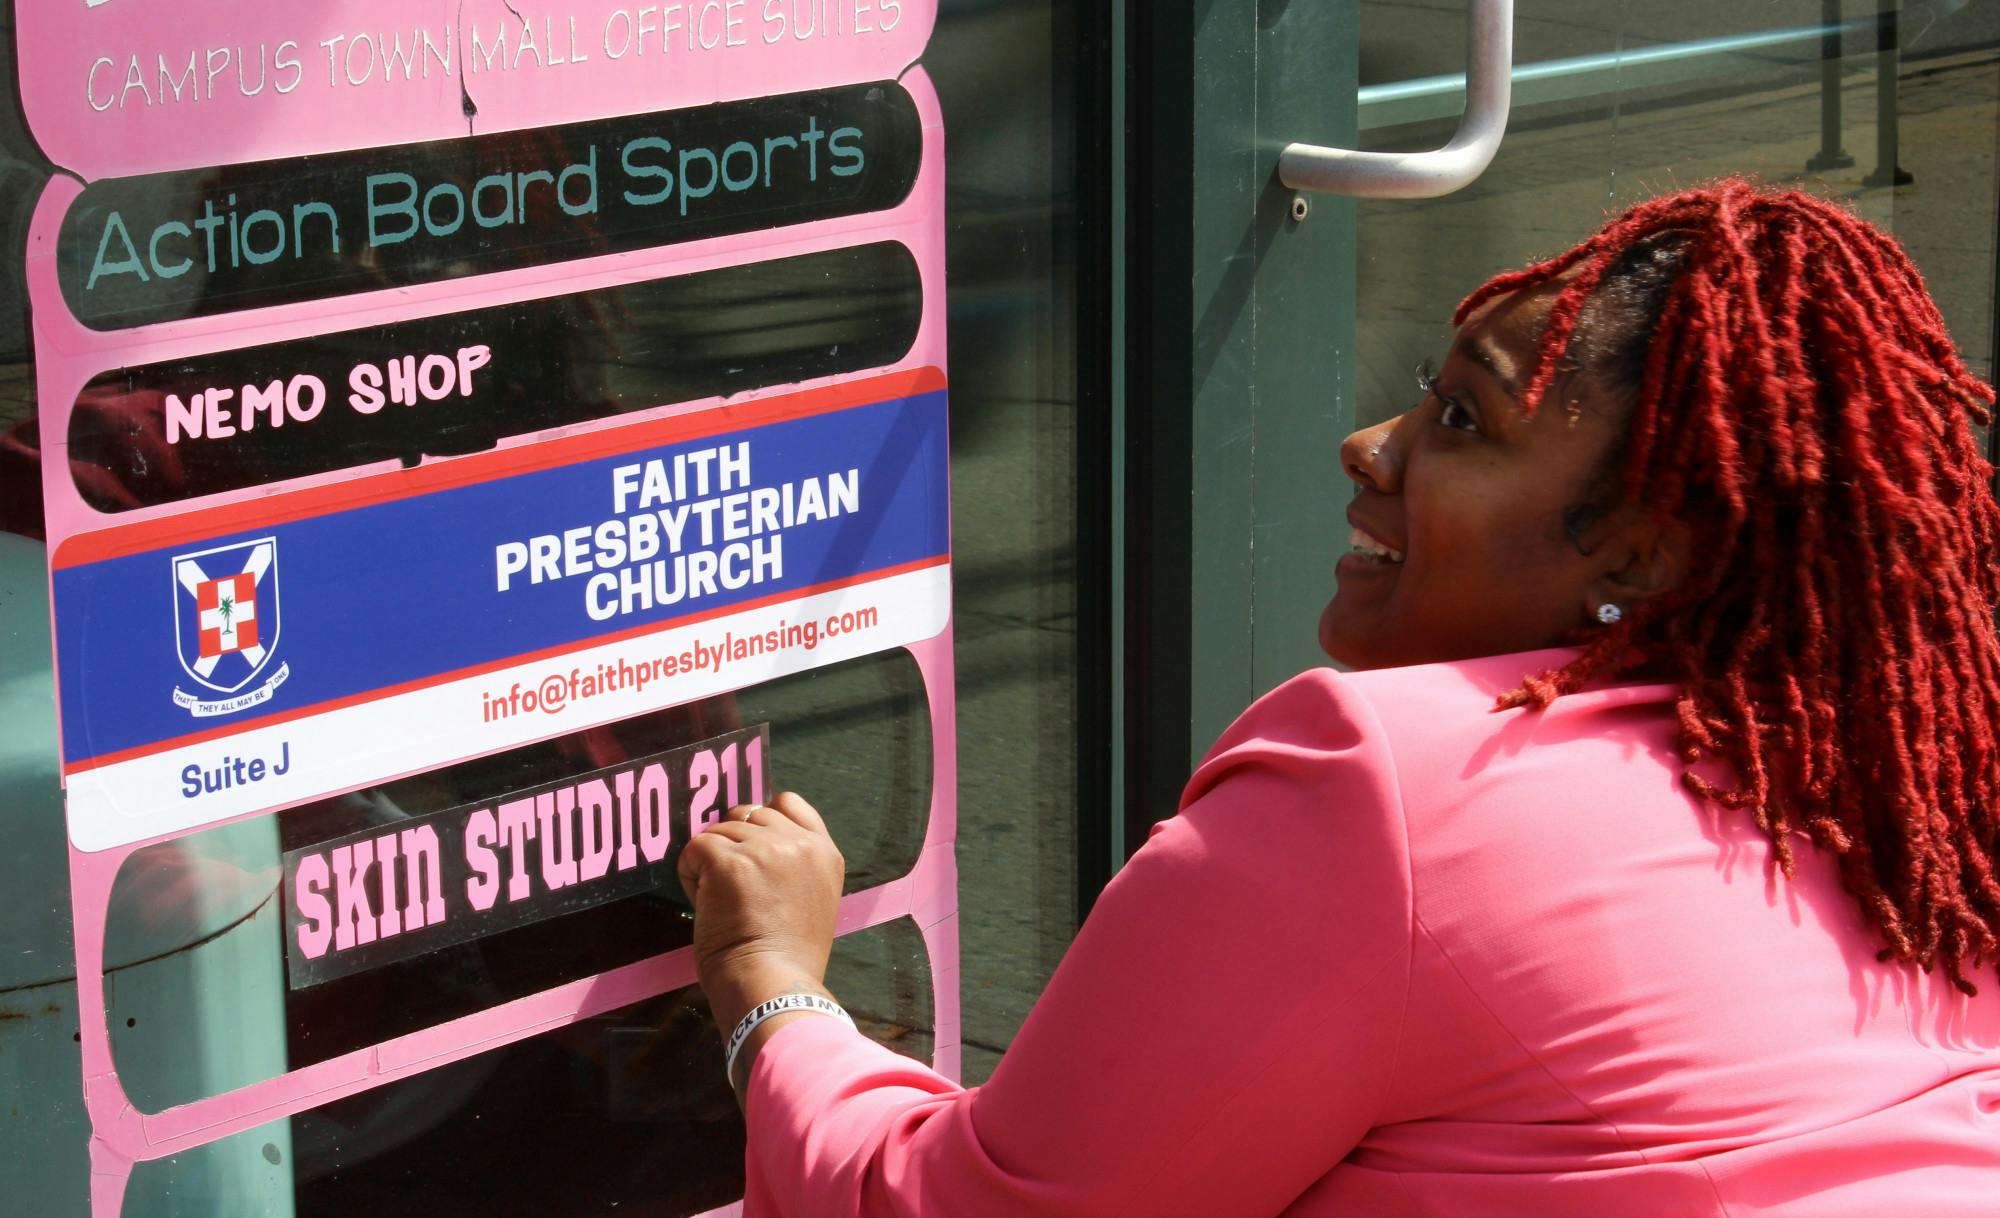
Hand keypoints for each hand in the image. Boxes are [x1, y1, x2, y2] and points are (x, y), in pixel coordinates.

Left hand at [677, 791, 845, 1036]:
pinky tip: (704, 903)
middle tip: (732, 888)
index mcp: (825, 853)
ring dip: (710, 862)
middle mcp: (799, 843)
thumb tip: (752, 845)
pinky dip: (690, 874)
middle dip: (733, 844)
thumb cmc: (788, 959)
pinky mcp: (729, 861)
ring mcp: (765, 849)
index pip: (788, 802)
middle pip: (748, 814)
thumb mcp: (813, 900)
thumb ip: (794, 865)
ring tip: (721, 902)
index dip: (761, 820)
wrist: (772, 984)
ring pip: (718, 832)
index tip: (751, 851)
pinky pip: (695, 848)